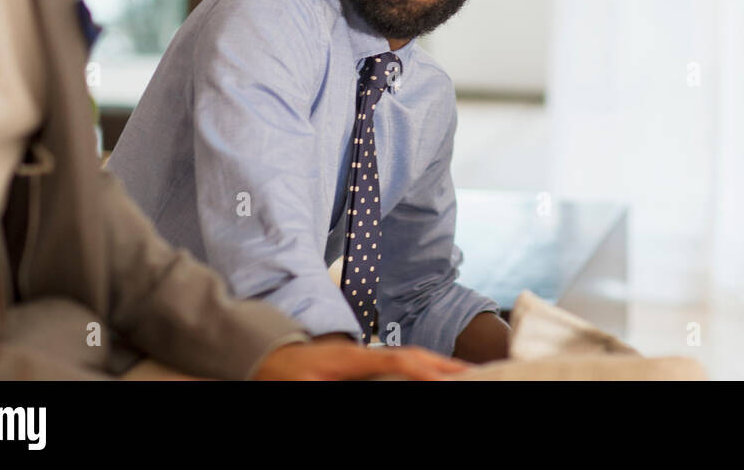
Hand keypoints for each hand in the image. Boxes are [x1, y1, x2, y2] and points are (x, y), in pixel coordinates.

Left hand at [254, 339, 469, 380]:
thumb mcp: (302, 387)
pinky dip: (423, 369)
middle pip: (412, 355)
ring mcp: (364, 356)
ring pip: (410, 359)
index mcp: (351, 359)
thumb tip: (363, 377)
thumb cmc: (282, 374)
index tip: (445, 378)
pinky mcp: (363, 364)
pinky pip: (401, 365)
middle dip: (444, 364)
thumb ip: (330, 389)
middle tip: (475, 373)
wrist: (268, 356)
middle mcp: (363, 353)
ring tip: (465, 374)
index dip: (423, 368)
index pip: (397, 360)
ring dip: (438, 366)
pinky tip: (434, 376)